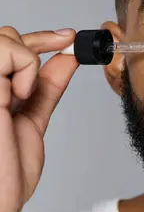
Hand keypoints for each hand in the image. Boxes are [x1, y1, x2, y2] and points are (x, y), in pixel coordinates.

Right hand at [0, 27, 77, 211]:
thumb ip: (46, 89)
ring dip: (26, 57)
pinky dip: (22, 65)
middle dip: (39, 40)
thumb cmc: (5, 175)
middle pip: (4, 36)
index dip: (40, 38)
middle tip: (65, 45)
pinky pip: (2, 51)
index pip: (9, 48)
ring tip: (26, 91)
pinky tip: (19, 93)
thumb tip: (67, 59)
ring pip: (2, 37)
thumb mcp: (33, 121)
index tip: (69, 38)